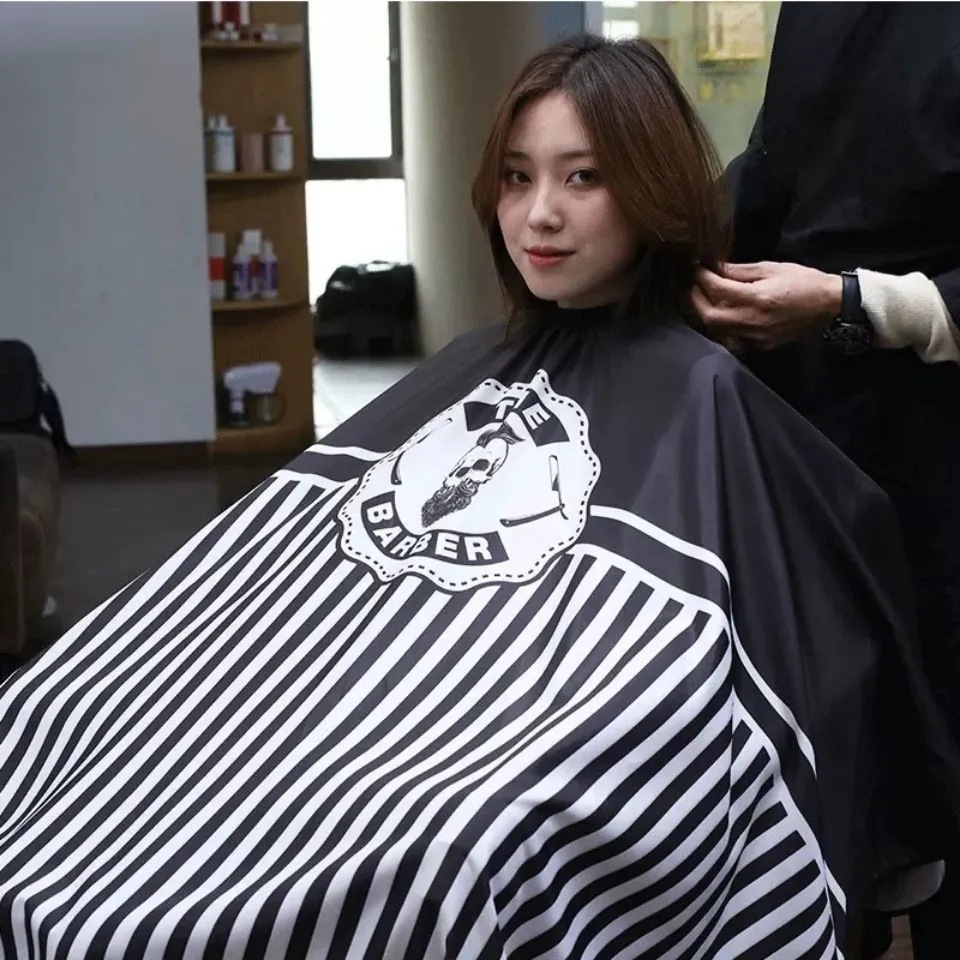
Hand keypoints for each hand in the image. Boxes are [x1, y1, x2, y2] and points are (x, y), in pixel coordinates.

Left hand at [692, 261, 842, 350]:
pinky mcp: (760, 345)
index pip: (717, 290)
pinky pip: (732, 337)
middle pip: (709, 316)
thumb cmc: (803, 281)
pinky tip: (722, 312)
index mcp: (757, 298)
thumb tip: (715, 268)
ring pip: (717, 330)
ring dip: (706, 313)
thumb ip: (740, 271)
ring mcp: (755, 337)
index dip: (702, 278)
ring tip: (702, 297)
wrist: (830, 306)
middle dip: (696, 299)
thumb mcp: (772, 268)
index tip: (696, 268)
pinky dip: (722, 324)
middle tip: (693, 285)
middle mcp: (752, 321)